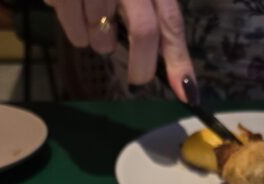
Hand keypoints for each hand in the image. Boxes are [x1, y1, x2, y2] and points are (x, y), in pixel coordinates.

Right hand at [45, 0, 194, 100]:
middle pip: (143, 32)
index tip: (188, 94)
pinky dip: (78, 33)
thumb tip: (175, 73)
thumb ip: (157, 21)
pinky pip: (77, 35)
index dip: (180, 60)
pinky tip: (75, 9)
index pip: (171, 22)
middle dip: (142, 65)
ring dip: (101, 41)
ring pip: (103, 40)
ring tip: (95, 19)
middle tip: (138, 77)